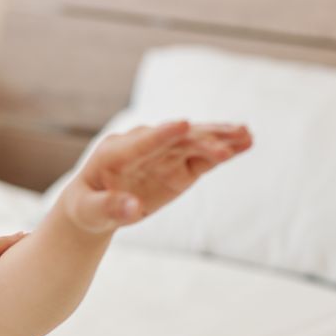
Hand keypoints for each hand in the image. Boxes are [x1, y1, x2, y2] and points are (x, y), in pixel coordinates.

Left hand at [57, 120, 253, 235]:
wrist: (96, 204)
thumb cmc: (88, 207)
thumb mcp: (91, 212)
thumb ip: (111, 208)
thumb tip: (133, 208)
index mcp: (115, 152)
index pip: (142, 141)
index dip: (162, 134)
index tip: (183, 124)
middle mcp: (143, 145)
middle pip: (175, 139)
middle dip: (201, 138)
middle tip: (230, 139)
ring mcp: (163, 153)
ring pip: (194, 142)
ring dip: (219, 138)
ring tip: (247, 135)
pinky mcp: (179, 165)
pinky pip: (203, 156)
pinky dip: (222, 151)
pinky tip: (246, 143)